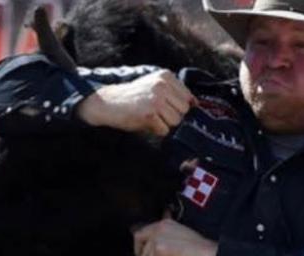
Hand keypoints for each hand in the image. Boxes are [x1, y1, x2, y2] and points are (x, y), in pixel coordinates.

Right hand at [76, 69, 194, 136]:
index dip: (179, 108)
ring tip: (150, 117)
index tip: (167, 109)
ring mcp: (156, 98)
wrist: (107, 102)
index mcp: (166, 76)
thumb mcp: (155, 86)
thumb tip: (196, 106)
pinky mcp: (149, 113)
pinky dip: (156, 130)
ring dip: (164, 124)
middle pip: (184, 111)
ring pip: (176, 122)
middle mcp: (162, 85)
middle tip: (156, 113)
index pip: (188, 98)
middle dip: (173, 116)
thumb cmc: (133, 97)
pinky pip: (164, 130)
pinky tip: (144, 122)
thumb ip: (174, 93)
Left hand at [132, 213, 217, 255]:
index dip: (139, 249)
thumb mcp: (180, 239)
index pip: (140, 234)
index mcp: (164, 224)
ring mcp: (159, 239)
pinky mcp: (160, 252)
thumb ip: (166, 242)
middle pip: (140, 250)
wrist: (212, 255)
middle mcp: (159, 228)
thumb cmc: (201, 251)